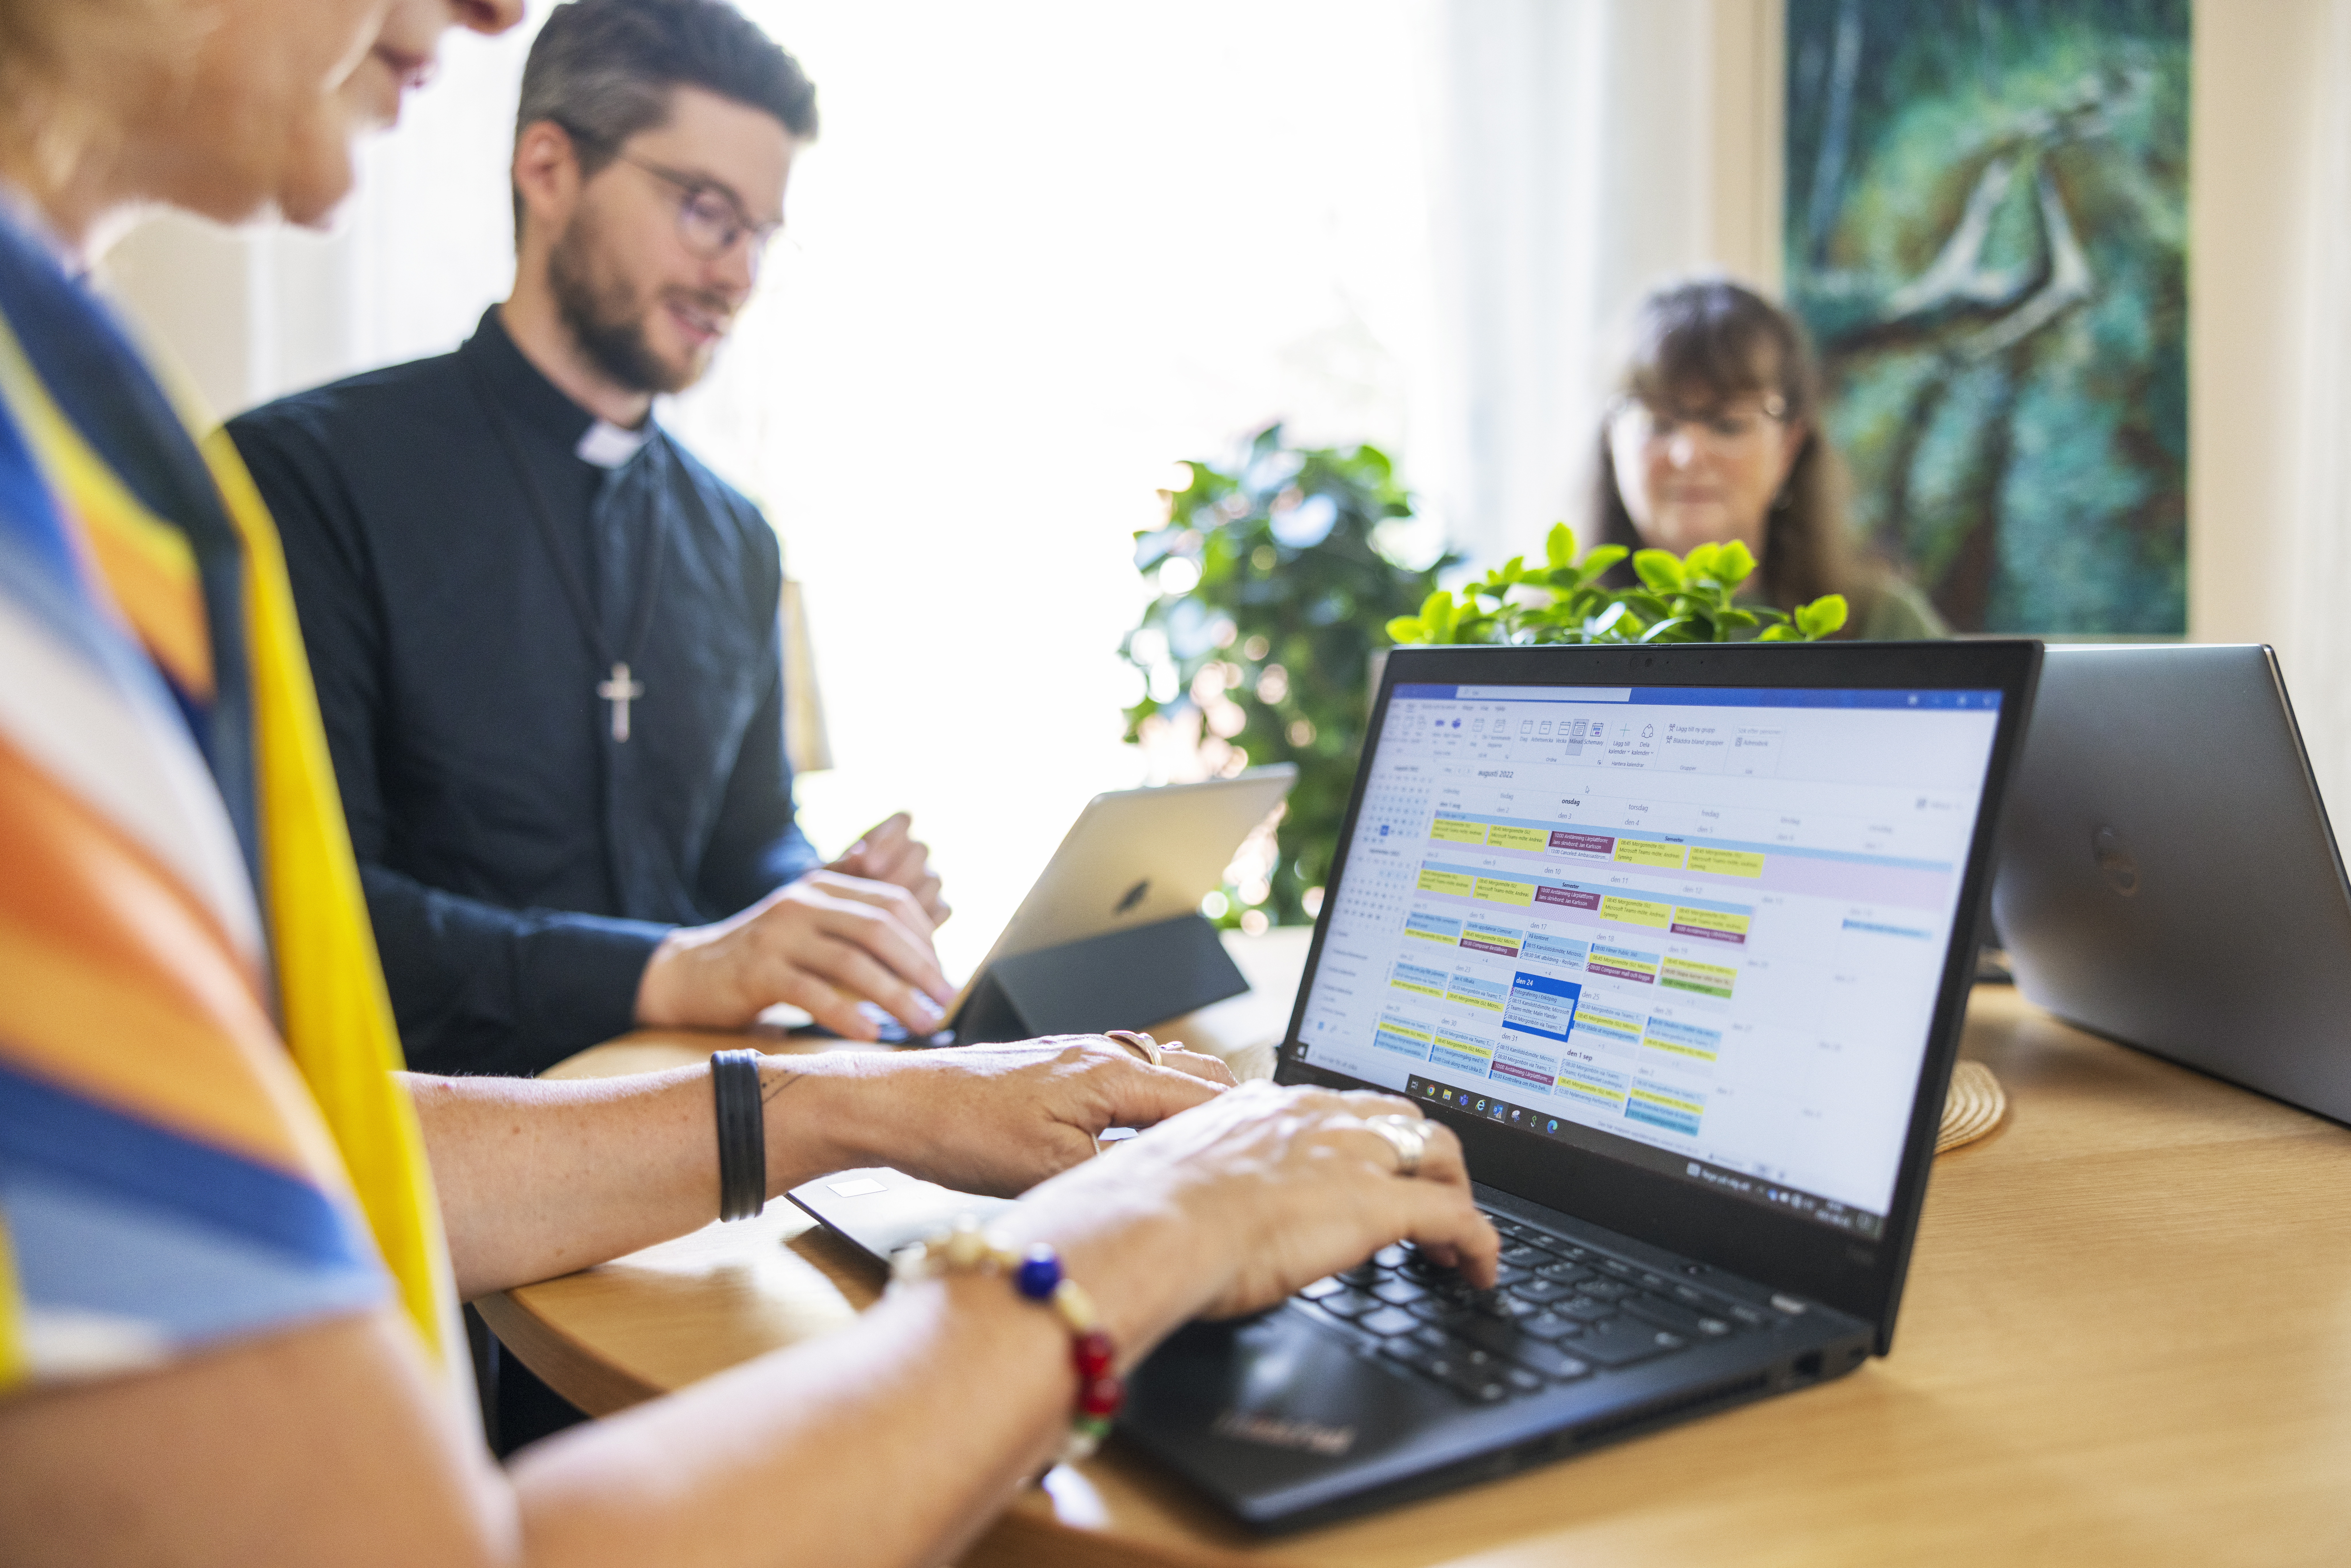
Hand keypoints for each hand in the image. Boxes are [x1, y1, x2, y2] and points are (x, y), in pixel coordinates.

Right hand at [636, 870, 951, 1037]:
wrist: (690, 972)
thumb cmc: (766, 960)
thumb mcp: (813, 932)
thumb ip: (857, 936)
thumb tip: (927, 962)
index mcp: (824, 887)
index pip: (891, 904)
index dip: (925, 940)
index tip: (943, 976)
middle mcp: (804, 902)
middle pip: (879, 930)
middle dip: (921, 968)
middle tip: (948, 1001)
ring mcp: (778, 933)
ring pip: (852, 962)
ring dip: (895, 996)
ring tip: (923, 1024)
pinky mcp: (757, 969)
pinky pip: (812, 993)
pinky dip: (845, 1014)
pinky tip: (870, 1034)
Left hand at [781, 1035, 1236, 1195]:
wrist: (901, 1106)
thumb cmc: (962, 1133)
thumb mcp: (1050, 1169)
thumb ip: (1118, 1169)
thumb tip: (1168, 1182)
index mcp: (1113, 1073)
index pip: (1202, 1100)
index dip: (1240, 1130)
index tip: (1273, 1155)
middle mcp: (1106, 1053)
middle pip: (1196, 1076)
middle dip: (1230, 1112)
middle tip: (1259, 1153)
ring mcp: (1084, 1055)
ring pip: (1164, 1072)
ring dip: (1193, 1102)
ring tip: (1218, 1144)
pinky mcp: (1062, 1067)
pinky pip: (1131, 1074)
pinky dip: (1157, 1097)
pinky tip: (1151, 1127)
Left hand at [829, 811, 948, 926]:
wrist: (846, 917)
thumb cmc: (835, 890)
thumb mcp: (832, 878)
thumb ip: (843, 867)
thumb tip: (858, 854)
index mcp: (891, 832)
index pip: (903, 820)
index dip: (888, 841)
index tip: (867, 863)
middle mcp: (915, 853)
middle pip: (920, 849)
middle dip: (897, 871)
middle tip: (875, 893)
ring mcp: (929, 880)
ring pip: (933, 880)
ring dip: (909, 898)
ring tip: (884, 914)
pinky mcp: (939, 907)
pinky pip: (942, 909)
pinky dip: (923, 920)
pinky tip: (900, 930)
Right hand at [1008, 1082, 1498, 1351]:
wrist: (1150, 1223)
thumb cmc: (1145, 1210)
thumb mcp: (1180, 1176)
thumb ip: (1208, 1179)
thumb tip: (1201, 1206)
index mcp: (1265, 1106)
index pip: (1339, 1107)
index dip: (1366, 1139)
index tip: (1369, 1168)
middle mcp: (1315, 1117)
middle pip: (1400, 1118)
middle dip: (1421, 1157)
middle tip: (1427, 1199)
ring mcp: (1352, 1155)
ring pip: (1436, 1152)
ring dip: (1451, 1191)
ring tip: (1454, 1238)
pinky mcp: (1379, 1203)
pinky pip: (1457, 1217)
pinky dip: (1479, 1243)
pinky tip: (1480, 1272)